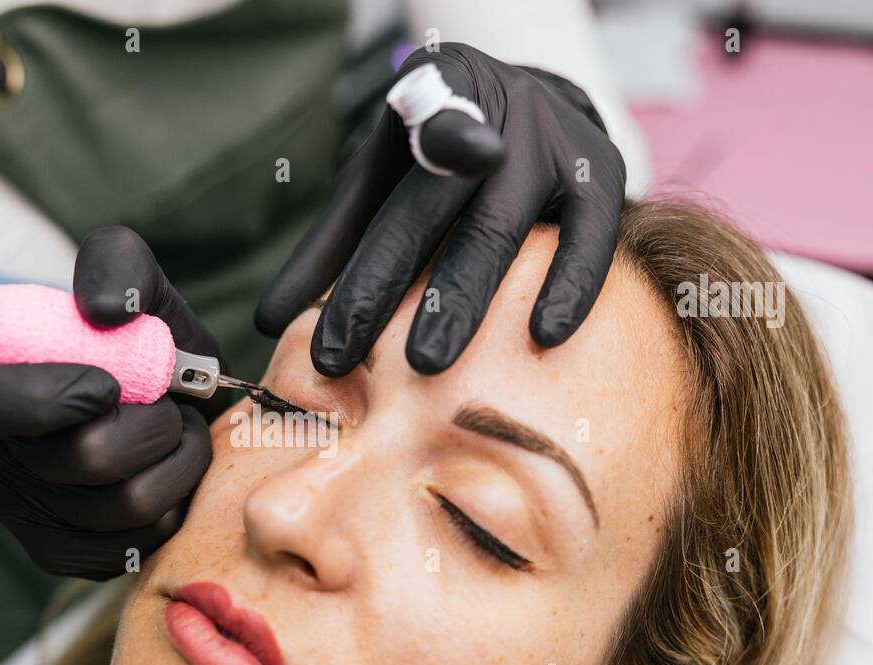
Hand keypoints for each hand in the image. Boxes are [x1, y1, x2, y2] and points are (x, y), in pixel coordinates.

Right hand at [0, 226, 223, 579]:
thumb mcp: (132, 278)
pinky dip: (175, 502)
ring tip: (175, 433)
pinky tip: (166, 472)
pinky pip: (137, 544)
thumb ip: (118, 266)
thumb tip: (102, 310)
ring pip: (122, 506)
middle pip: (81, 459)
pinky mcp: (64, 552)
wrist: (169, 396)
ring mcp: (24, 513)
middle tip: (165, 403)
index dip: (45, 397)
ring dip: (176, 461)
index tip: (108, 383)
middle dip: (150, 424)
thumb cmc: (138, 336)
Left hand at [255, 43, 626, 373]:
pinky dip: (569, 288)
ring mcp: (555, 143)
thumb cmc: (434, 168)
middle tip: (347, 354)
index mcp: (435, 92)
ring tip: (426, 365)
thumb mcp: (380, 182)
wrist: (527, 117)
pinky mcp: (602, 178)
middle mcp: (503, 108)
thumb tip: (270, 323)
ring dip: (463, 302)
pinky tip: (543, 335)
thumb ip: (331, 244)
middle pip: (438, 203)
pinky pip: (590, 239)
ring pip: (503, 230)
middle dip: (387, 280)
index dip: (435, 136)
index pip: (421, 124)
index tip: (445, 147)